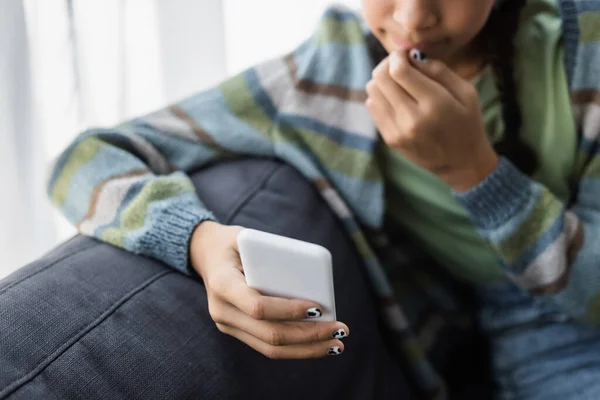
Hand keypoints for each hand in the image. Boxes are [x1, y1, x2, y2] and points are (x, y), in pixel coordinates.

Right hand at [190, 222, 348, 358]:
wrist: (206, 254)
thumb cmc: (233, 243)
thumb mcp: (247, 237)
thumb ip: (272, 251)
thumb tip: (311, 274)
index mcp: (222, 284)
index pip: (258, 306)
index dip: (289, 311)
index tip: (320, 308)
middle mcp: (221, 311)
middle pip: (270, 334)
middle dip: (308, 335)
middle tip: (340, 330)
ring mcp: (227, 325)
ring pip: (270, 348)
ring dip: (307, 349)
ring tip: (336, 344)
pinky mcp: (237, 331)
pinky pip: (269, 347)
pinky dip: (297, 348)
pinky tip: (320, 344)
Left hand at [365, 50, 498, 191]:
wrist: (460, 163)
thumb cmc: (467, 123)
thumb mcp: (466, 93)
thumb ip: (440, 71)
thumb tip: (412, 55)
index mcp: (434, 104)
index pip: (399, 71)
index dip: (397, 56)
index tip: (405, 54)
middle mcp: (412, 118)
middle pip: (381, 78)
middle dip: (388, 64)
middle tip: (400, 64)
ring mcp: (397, 131)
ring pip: (372, 90)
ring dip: (382, 80)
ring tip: (399, 82)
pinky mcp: (389, 139)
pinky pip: (372, 106)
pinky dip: (380, 96)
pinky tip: (396, 99)